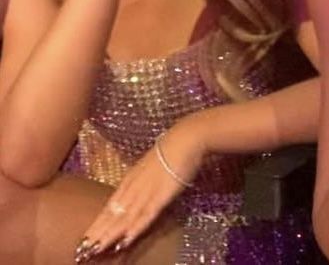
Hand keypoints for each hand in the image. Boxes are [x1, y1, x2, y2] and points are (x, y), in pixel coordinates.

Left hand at [78, 118, 204, 257]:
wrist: (185, 138)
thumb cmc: (171, 149)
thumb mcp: (150, 165)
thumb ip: (141, 179)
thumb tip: (135, 192)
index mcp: (130, 179)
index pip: (110, 206)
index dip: (97, 224)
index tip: (84, 239)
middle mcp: (134, 186)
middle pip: (112, 214)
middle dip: (98, 233)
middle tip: (82, 251)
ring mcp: (146, 191)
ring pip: (124, 217)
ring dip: (110, 234)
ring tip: (95, 250)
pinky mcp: (161, 195)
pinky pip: (146, 215)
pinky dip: (135, 229)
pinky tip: (124, 241)